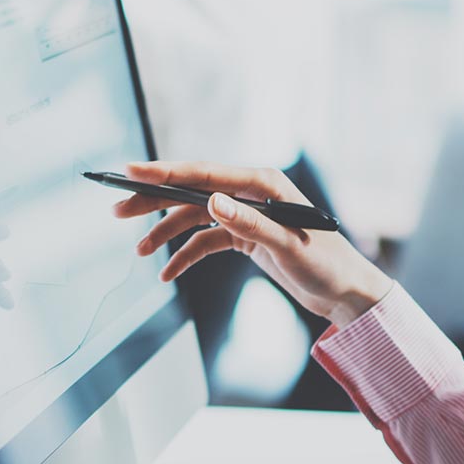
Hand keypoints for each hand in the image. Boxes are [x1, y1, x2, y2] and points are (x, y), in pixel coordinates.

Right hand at [115, 161, 392, 325]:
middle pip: (192, 192)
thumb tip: (211, 202)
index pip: (205, 174)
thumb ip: (250, 224)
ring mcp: (247, 214)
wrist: (346, 291)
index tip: (131, 171)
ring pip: (194, 217)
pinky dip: (186, 255)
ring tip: (138, 250)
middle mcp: (251, 193)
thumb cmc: (327, 264)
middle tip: (117, 210)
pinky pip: (206, 241)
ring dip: (165, 233)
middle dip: (154, 201)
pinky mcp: (246, 236)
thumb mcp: (289, 246)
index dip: (165, 172)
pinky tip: (168, 273)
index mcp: (263, 184)